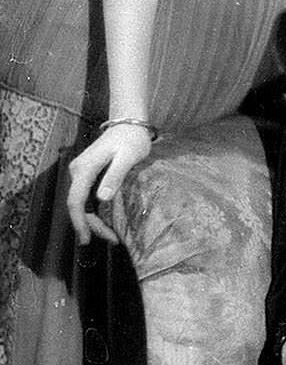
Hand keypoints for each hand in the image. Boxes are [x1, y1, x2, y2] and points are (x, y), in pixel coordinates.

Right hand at [67, 124, 154, 244]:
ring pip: (82, 204)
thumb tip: (101, 199)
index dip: (79, 222)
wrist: (129, 124)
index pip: (75, 200)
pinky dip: (96, 212)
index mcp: (84, 168)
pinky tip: (108, 223)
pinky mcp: (88, 175)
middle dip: (91, 226)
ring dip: (94, 221)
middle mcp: (78, 171)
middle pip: (77, 205)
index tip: (86, 240)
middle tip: (113, 240)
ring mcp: (81, 173)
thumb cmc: (131, 139)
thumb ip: (115, 175)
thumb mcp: (128, 156)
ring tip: (112, 236)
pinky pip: (87, 198)